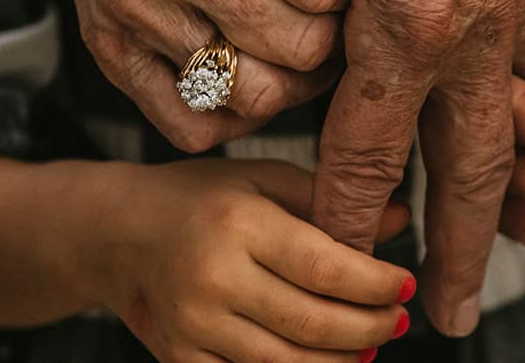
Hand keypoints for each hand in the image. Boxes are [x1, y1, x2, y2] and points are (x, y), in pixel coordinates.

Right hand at [0, 0, 348, 151]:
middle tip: (334, 16)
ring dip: (293, 82)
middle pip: (296, 47)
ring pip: (251, 95)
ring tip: (300, 46)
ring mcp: (129, 5)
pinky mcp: (103, 41)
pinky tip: (248, 76)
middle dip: (332, 38)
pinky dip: (232, 115)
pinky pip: (188, 122)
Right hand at [104, 160, 414, 362]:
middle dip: (370, 328)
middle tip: (399, 320)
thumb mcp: (263, 180)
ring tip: (369, 345)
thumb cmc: (200, 198)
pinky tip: (324, 362)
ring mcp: (193, 325)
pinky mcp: (180, 358)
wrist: (118, 233)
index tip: (407, 285)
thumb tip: (402, 220)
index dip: (376, 284)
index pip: (324, 266)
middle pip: (311, 322)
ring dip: (341, 361)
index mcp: (239, 224)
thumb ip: (329, 202)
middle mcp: (213, 277)